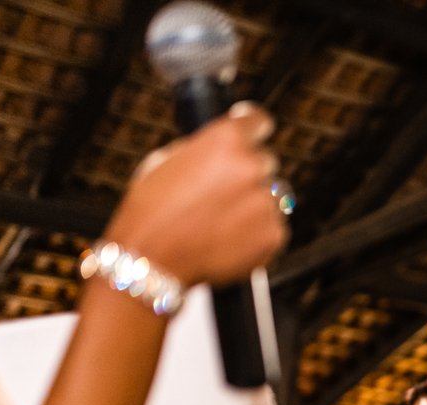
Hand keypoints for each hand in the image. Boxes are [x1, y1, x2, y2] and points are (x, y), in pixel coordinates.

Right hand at [104, 102, 287, 287]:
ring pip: (272, 197)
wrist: (154, 260)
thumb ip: (203, 149)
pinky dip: (258, 233)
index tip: (256, 133)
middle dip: (248, 174)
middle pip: (266, 163)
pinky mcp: (273, 234)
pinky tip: (229, 238)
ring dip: (255, 204)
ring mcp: (266, 203)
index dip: (254, 129)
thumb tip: (219, 148)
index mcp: (226, 140)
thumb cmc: (152, 213)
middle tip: (223, 194)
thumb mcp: (166, 160)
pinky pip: (274, 228)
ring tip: (222, 220)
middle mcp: (251, 167)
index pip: (259, 121)